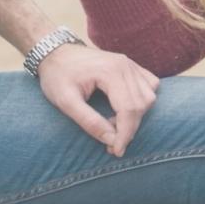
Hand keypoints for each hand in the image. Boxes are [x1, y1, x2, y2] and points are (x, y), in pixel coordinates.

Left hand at [36, 43, 160, 156]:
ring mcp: (130, 64)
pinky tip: (123, 109)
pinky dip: (141, 102)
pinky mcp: (131, 66)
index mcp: (110, 72)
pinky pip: (149, 86)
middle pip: (141, 105)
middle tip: (111, 144)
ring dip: (136, 116)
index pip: (129, 108)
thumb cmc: (57, 75)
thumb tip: (111, 139)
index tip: (116, 151)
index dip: (125, 134)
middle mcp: (125, 65)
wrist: (55, 52)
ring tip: (114, 124)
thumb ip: (88, 121)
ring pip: (148, 97)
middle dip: (129, 129)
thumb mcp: (65, 101)